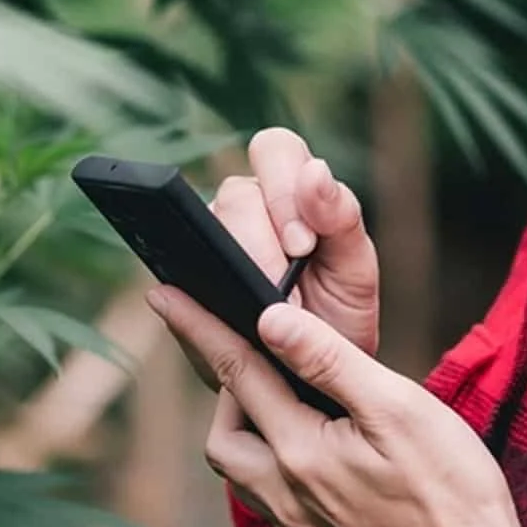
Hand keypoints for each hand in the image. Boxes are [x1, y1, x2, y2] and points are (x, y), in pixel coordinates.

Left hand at [152, 287, 525, 526]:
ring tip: (285, 390)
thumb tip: (270, 319)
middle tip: (263, 349)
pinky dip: (268, 453)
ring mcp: (298, 520)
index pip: (237, 374)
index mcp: (301, 452)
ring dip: (246, 423)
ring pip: (240, 466)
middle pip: (224, 432)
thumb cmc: (451, 490)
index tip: (163, 295)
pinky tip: (305, 439)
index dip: (200, 327)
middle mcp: (285, 492)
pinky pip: (265, 490)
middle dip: (230, 385)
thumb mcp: (399, 408)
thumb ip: (330, 362)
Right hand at [157, 127, 380, 391]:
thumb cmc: (338, 314)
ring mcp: (208, 238)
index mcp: (291, 187)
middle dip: (262, 247)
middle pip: (236, 196)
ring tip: (266, 317)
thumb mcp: (354, 270)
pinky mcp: (181, 279)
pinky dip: (196, 296)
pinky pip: (173, 273)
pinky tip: (223, 318)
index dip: (283, 190)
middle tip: (287, 297)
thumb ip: (342, 217)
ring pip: (201, 229)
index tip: (302, 246)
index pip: (274, 149)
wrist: (312, 377)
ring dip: (236, 273)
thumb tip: (316, 170)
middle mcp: (246, 204)